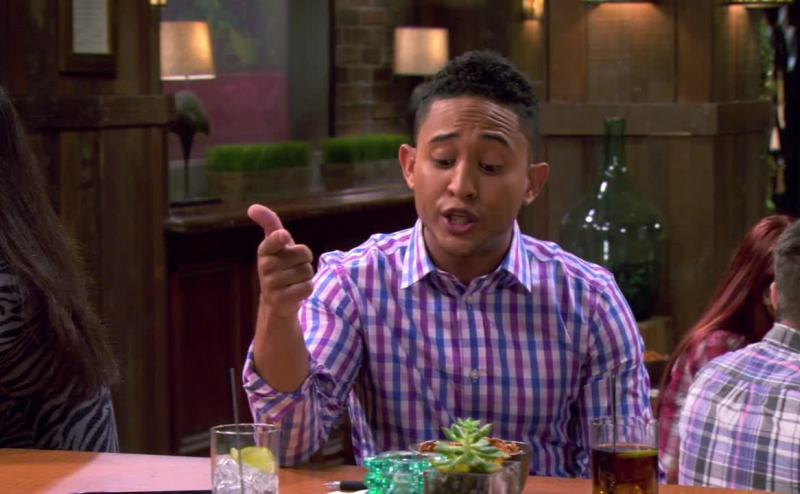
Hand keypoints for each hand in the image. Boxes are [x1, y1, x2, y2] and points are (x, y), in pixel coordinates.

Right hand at [248, 204, 313, 318]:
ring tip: (293, 281)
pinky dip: (307, 289)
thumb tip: (252, 207)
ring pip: (307, 271)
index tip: (284, 237)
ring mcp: (271, 284)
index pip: (276, 238)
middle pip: (304, 253)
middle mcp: (265, 266)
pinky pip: (307, 287)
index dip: (282, 237)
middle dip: (305, 260)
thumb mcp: (276, 244)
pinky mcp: (280, 299)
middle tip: (293, 268)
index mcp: (264, 250)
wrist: (277, 300)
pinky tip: (295, 292)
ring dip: (306, 276)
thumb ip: (269, 223)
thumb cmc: (280, 265)